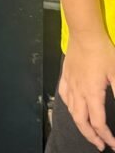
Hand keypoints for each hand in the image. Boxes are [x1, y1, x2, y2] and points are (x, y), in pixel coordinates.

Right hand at [58, 33, 114, 149]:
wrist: (84, 33)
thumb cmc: (102, 51)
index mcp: (92, 93)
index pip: (98, 123)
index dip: (106, 137)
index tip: (114, 145)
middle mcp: (79, 92)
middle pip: (81, 121)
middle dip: (91, 136)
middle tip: (100, 145)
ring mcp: (70, 83)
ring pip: (71, 111)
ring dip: (80, 125)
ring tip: (88, 131)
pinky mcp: (65, 75)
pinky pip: (64, 96)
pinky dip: (69, 107)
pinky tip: (73, 108)